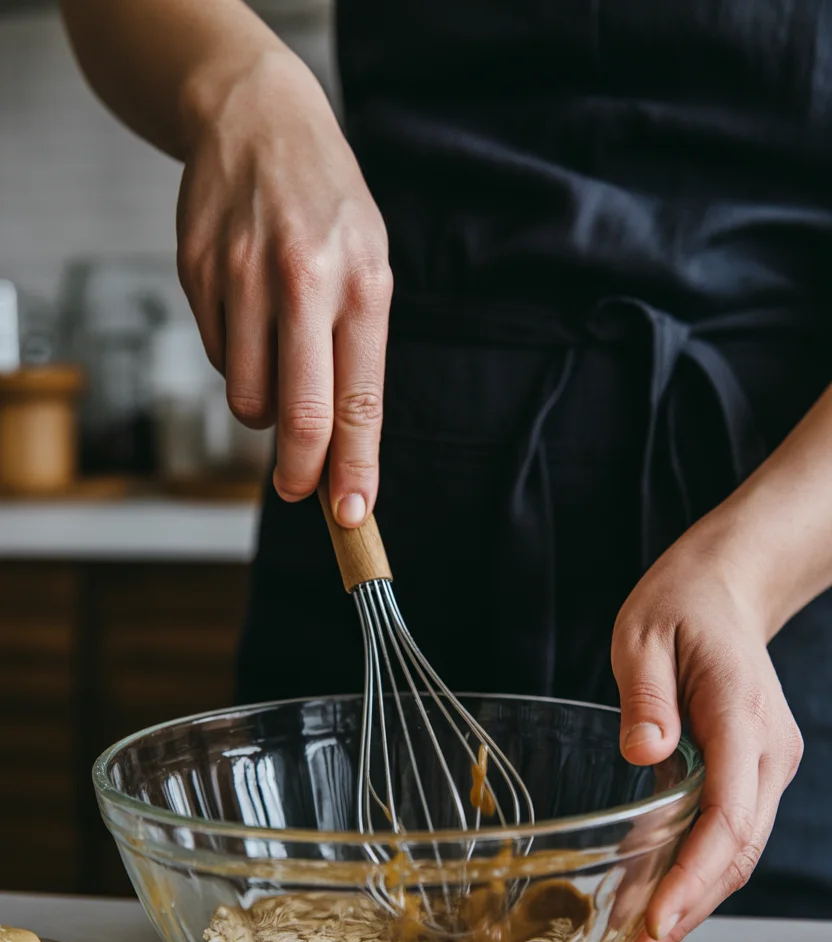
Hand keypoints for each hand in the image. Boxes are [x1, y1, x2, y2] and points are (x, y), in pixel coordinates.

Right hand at [176, 48, 391, 523]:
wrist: (257, 120)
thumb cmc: (328, 208)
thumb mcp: (369, 266)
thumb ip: (357, 353)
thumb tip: (344, 446)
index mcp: (363, 286)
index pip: (358, 403)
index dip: (354, 469)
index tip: (351, 515)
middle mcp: (304, 284)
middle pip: (300, 416)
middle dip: (302, 474)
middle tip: (300, 491)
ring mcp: (244, 278)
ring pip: (248, 397)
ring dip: (265, 411)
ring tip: (279, 371)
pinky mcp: (197, 275)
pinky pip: (216, 356)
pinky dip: (236, 361)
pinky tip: (249, 318)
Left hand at [611, 517, 803, 941]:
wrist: (726, 589)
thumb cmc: (680, 605)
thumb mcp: (643, 633)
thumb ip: (644, 693)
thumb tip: (644, 754)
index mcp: (741, 714)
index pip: (729, 814)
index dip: (694, 876)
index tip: (656, 921)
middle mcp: (767, 749)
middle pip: (737, 849)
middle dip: (690, 909)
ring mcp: (766, 763)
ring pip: (737, 851)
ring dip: (694, 902)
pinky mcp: (752, 771)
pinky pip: (729, 833)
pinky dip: (697, 873)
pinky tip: (659, 903)